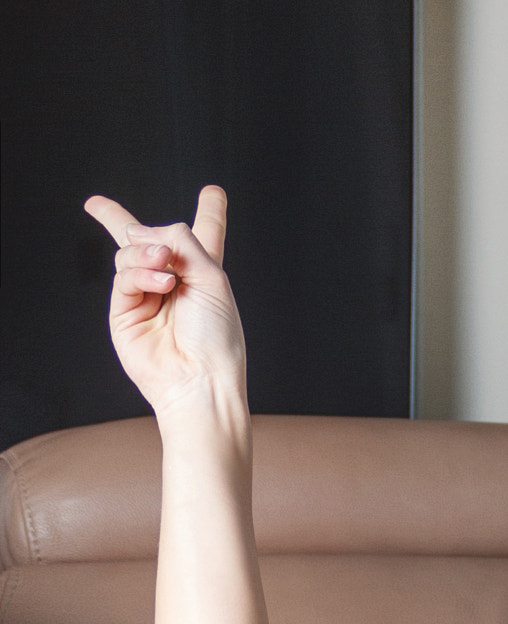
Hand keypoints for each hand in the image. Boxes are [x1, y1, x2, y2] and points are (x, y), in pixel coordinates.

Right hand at [83, 187, 245, 417]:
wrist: (199, 380)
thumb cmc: (216, 339)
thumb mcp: (213, 279)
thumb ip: (184, 241)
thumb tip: (146, 232)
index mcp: (205, 275)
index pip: (204, 236)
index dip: (210, 212)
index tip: (213, 191)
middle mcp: (174, 282)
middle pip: (146, 238)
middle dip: (127, 224)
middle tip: (159, 247)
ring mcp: (146, 296)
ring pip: (131, 251)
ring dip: (148, 254)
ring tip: (166, 269)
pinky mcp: (125, 310)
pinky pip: (124, 274)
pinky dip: (140, 273)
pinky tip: (160, 283)